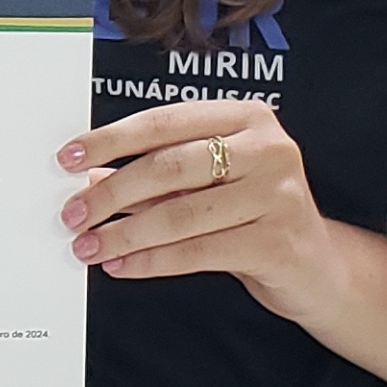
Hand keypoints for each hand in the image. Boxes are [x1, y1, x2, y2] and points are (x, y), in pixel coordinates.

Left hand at [59, 97, 332, 306]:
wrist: (318, 269)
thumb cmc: (254, 216)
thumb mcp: (207, 187)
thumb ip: (155, 178)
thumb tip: (88, 178)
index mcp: (246, 117)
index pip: (164, 122)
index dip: (110, 140)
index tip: (68, 158)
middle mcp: (267, 148)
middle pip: (170, 166)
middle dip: (110, 192)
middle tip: (72, 214)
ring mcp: (278, 194)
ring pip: (181, 213)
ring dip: (124, 233)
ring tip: (88, 246)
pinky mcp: (278, 242)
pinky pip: (199, 252)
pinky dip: (152, 260)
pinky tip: (123, 266)